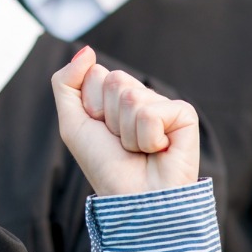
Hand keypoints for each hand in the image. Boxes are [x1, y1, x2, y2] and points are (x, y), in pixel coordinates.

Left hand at [52, 46, 199, 195]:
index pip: (95, 74)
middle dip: (109, 116)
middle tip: (120, 143)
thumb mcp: (73, 124)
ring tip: (138, 151)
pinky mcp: (184, 115)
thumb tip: (86, 50)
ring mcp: (163, 104)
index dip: (91, 106)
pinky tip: (157, 151)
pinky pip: (151, 112)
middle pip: (114, 79)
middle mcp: (141, 97)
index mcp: (116, 97)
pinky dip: (146, 138)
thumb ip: (66, 83)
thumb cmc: (105, 166)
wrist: (134, 201)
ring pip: (132, 96)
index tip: (101, 132)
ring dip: (127, 132)